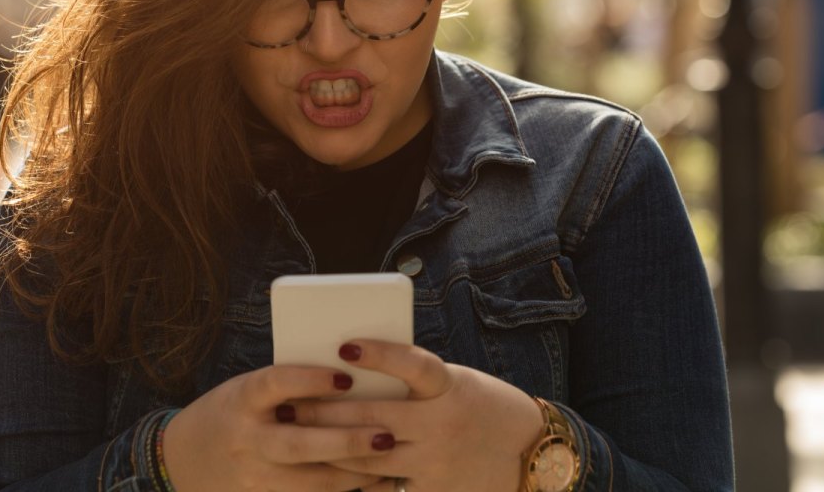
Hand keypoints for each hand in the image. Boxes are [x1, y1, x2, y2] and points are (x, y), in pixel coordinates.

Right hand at [163, 364, 394, 491]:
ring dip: (352, 473)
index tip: (346, 377)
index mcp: (242, 398)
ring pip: (309, 481)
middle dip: (345, 442)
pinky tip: (369, 482)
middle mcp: (246, 438)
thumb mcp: (247, 389)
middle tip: (385, 435)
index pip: (276, 385)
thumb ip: (286, 387)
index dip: (309, 380)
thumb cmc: (231, 410)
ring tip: (387, 461)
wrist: (184, 459)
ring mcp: (253, 474)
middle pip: (299, 444)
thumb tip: (348, 377)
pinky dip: (339, 490)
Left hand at [287, 340, 546, 491]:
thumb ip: (415, 383)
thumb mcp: (456, 383)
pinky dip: (358, 481)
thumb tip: (355, 374)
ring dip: (331, 446)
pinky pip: (385, 490)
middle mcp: (443, 425)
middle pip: (373, 416)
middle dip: (327, 411)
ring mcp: (437, 463)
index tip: (345, 346)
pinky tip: (330, 472)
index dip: (380, 355)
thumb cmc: (483, 407)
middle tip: (292, 405)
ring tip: (298, 436)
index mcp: (450, 387)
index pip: (413, 364)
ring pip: (369, 456)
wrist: (531, 455)